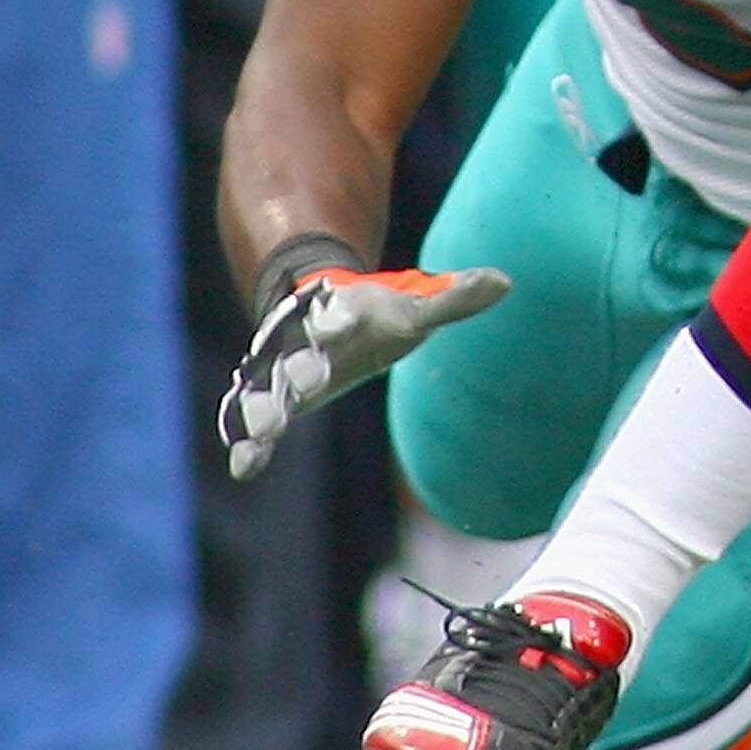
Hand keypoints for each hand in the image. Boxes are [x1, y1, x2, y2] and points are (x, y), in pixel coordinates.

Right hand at [218, 261, 510, 481]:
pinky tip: (245, 467)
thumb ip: (453, 298)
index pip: (337, 310)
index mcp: (339, 310)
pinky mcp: (273, 400)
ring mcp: (281, 370)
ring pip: (265, 389)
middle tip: (303, 384)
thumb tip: (505, 282)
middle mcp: (303, 340)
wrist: (317, 307)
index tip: (343, 316)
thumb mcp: (414, 304)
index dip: (339, 314)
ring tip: (260, 433)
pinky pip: (253, 422)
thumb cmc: (375, 311)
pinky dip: (250, 444)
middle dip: (299, 368)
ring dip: (263, 409)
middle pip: (297, 353)